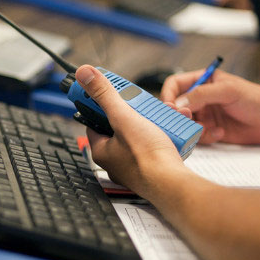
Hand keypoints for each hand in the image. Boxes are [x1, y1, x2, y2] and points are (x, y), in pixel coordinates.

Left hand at [76, 65, 185, 194]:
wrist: (173, 184)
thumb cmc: (147, 158)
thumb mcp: (123, 117)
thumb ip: (104, 95)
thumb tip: (85, 75)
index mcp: (102, 150)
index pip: (95, 121)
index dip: (102, 105)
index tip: (110, 93)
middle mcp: (116, 160)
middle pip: (121, 126)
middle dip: (135, 112)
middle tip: (144, 104)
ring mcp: (135, 165)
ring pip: (141, 134)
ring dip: (152, 121)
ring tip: (163, 114)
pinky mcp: (154, 167)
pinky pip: (155, 145)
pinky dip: (164, 134)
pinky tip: (172, 128)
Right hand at [160, 69, 259, 144]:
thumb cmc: (256, 99)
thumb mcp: (228, 91)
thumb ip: (202, 94)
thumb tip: (178, 104)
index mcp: (202, 81)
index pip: (174, 84)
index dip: (168, 95)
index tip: (169, 107)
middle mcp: (200, 98)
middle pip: (176, 106)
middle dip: (179, 115)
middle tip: (188, 119)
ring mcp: (204, 114)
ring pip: (184, 123)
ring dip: (192, 128)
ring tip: (206, 128)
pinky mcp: (210, 130)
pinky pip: (196, 136)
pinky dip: (205, 136)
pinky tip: (220, 133)